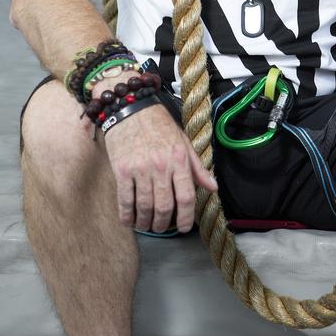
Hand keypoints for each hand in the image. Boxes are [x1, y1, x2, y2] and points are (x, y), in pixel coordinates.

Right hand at [104, 102, 217, 233]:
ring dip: (146, 222)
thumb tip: (213, 187)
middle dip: (163, 223)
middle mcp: (161, 166)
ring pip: (145, 206)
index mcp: (179, 160)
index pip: (186, 196)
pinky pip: (125, 199)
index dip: (186, 217)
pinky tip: (129, 221)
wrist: (130, 108)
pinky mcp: (122, 170)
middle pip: (164, 206)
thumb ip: (197, 167)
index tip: (183, 227)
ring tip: (147, 225)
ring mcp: (140, 169)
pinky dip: (127, 215)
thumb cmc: (159, 126)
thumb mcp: (183, 143)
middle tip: (162, 228)